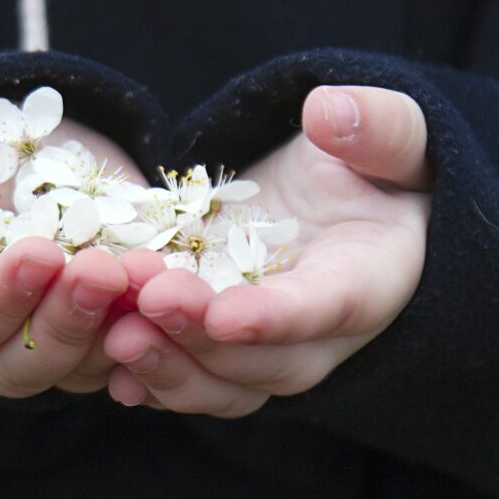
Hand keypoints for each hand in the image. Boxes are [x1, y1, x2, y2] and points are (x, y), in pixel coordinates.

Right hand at [0, 98, 147, 397]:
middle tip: (101, 272)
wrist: (29, 154)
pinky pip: (132, 354)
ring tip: (145, 272)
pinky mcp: (107, 334)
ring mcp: (55, 344)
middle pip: (20, 368)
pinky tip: (174, 291)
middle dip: (65, 321)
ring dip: (117, 327)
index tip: (40, 254)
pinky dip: (155, 329)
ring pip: (82, 370)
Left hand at [103, 85, 432, 416]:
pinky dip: (148, 377)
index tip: (224, 315)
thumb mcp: (393, 135)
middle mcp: (320, 335)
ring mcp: (269, 349)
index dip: (276, 318)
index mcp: (369, 281)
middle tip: (148, 300)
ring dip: (167, 369)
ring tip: (114, 337)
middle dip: (202, 339)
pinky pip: (191, 378)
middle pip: (266, 362)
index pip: (328, 308)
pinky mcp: (224, 347)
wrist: (347, 204)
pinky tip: (104, 363)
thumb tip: (329, 111)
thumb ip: (377, 126)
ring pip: (223, 386)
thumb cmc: (375, 167)